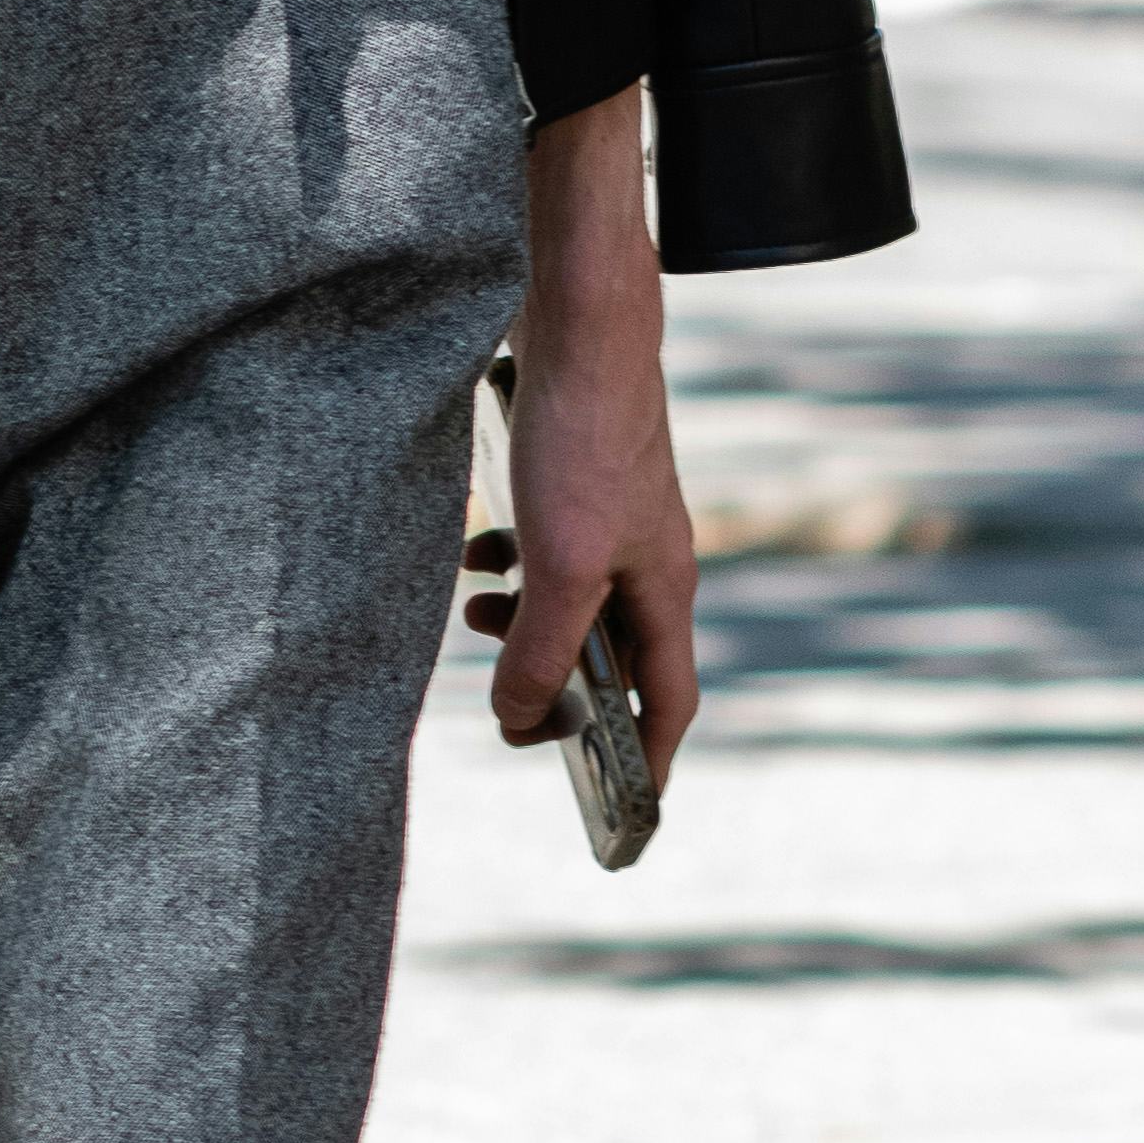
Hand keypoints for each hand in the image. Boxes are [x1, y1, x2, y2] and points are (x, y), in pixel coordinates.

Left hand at [465, 82, 699, 787]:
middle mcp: (648, 557)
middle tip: (510, 705)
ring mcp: (612, 516)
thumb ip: (543, 652)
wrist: (578, 322)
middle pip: (613, 655)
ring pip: (570, 600)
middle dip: (562, 687)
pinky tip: (474, 548)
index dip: (648, 762)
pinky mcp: (574, 479)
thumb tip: (520, 724)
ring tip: (476, 610)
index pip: (669, 701)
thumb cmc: (584, 439)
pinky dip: (507, 562)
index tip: (627, 819)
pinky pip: (542, 548)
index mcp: (664, 589)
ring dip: (523, 623)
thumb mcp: (561, 565)